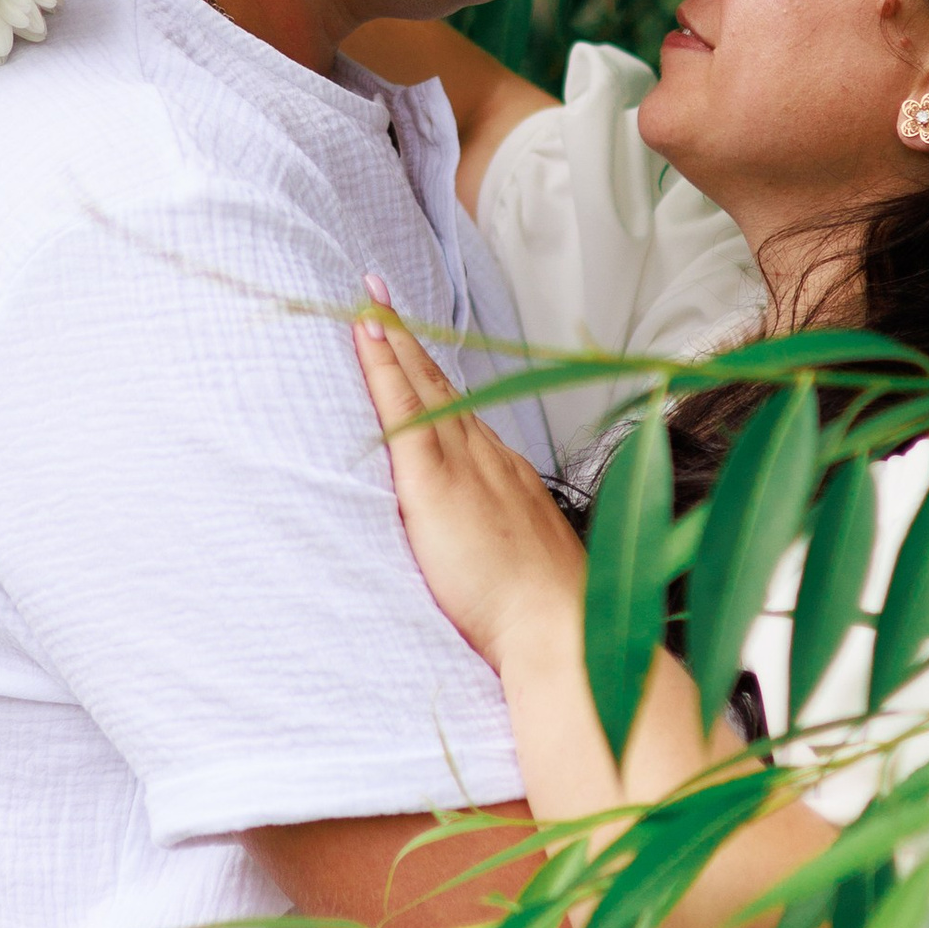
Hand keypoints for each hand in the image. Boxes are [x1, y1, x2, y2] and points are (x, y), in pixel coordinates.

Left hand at [354, 286, 587, 674]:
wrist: (561, 630)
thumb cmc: (548, 616)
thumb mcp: (528, 568)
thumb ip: (504, 546)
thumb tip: (490, 550)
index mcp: (509, 477)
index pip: (465, 416)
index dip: (437, 378)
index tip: (416, 345)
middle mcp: (490, 457)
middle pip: (443, 387)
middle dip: (412, 340)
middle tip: (380, 297)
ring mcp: (464, 463)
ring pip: (423, 387)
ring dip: (395, 340)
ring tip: (367, 303)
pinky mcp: (434, 480)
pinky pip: (402, 408)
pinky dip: (384, 365)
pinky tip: (367, 334)